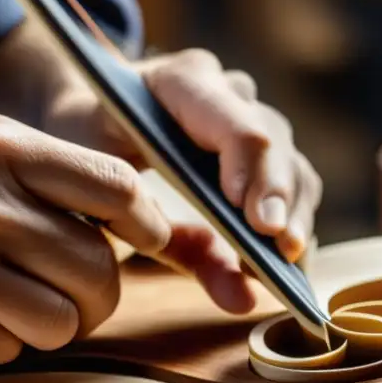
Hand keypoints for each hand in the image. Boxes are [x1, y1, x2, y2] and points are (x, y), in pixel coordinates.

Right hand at [0, 114, 250, 377]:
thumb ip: (54, 182)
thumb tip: (154, 219)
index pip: (115, 185)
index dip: (149, 223)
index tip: (150, 241)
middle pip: (99, 268)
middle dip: (97, 296)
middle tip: (73, 297)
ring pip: (65, 320)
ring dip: (49, 325)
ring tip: (4, 305)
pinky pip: (11, 349)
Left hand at [41, 48, 322, 264]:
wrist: (84, 120)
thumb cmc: (90, 150)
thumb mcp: (113, 194)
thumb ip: (177, 246)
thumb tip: (243, 300)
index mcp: (181, 82)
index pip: (235, 124)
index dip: (254, 174)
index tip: (260, 225)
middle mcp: (228, 92)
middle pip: (274, 142)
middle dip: (281, 200)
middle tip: (282, 249)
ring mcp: (252, 117)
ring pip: (294, 165)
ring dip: (297, 218)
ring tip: (290, 266)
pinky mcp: (263, 150)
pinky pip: (296, 186)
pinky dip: (295, 226)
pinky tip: (291, 267)